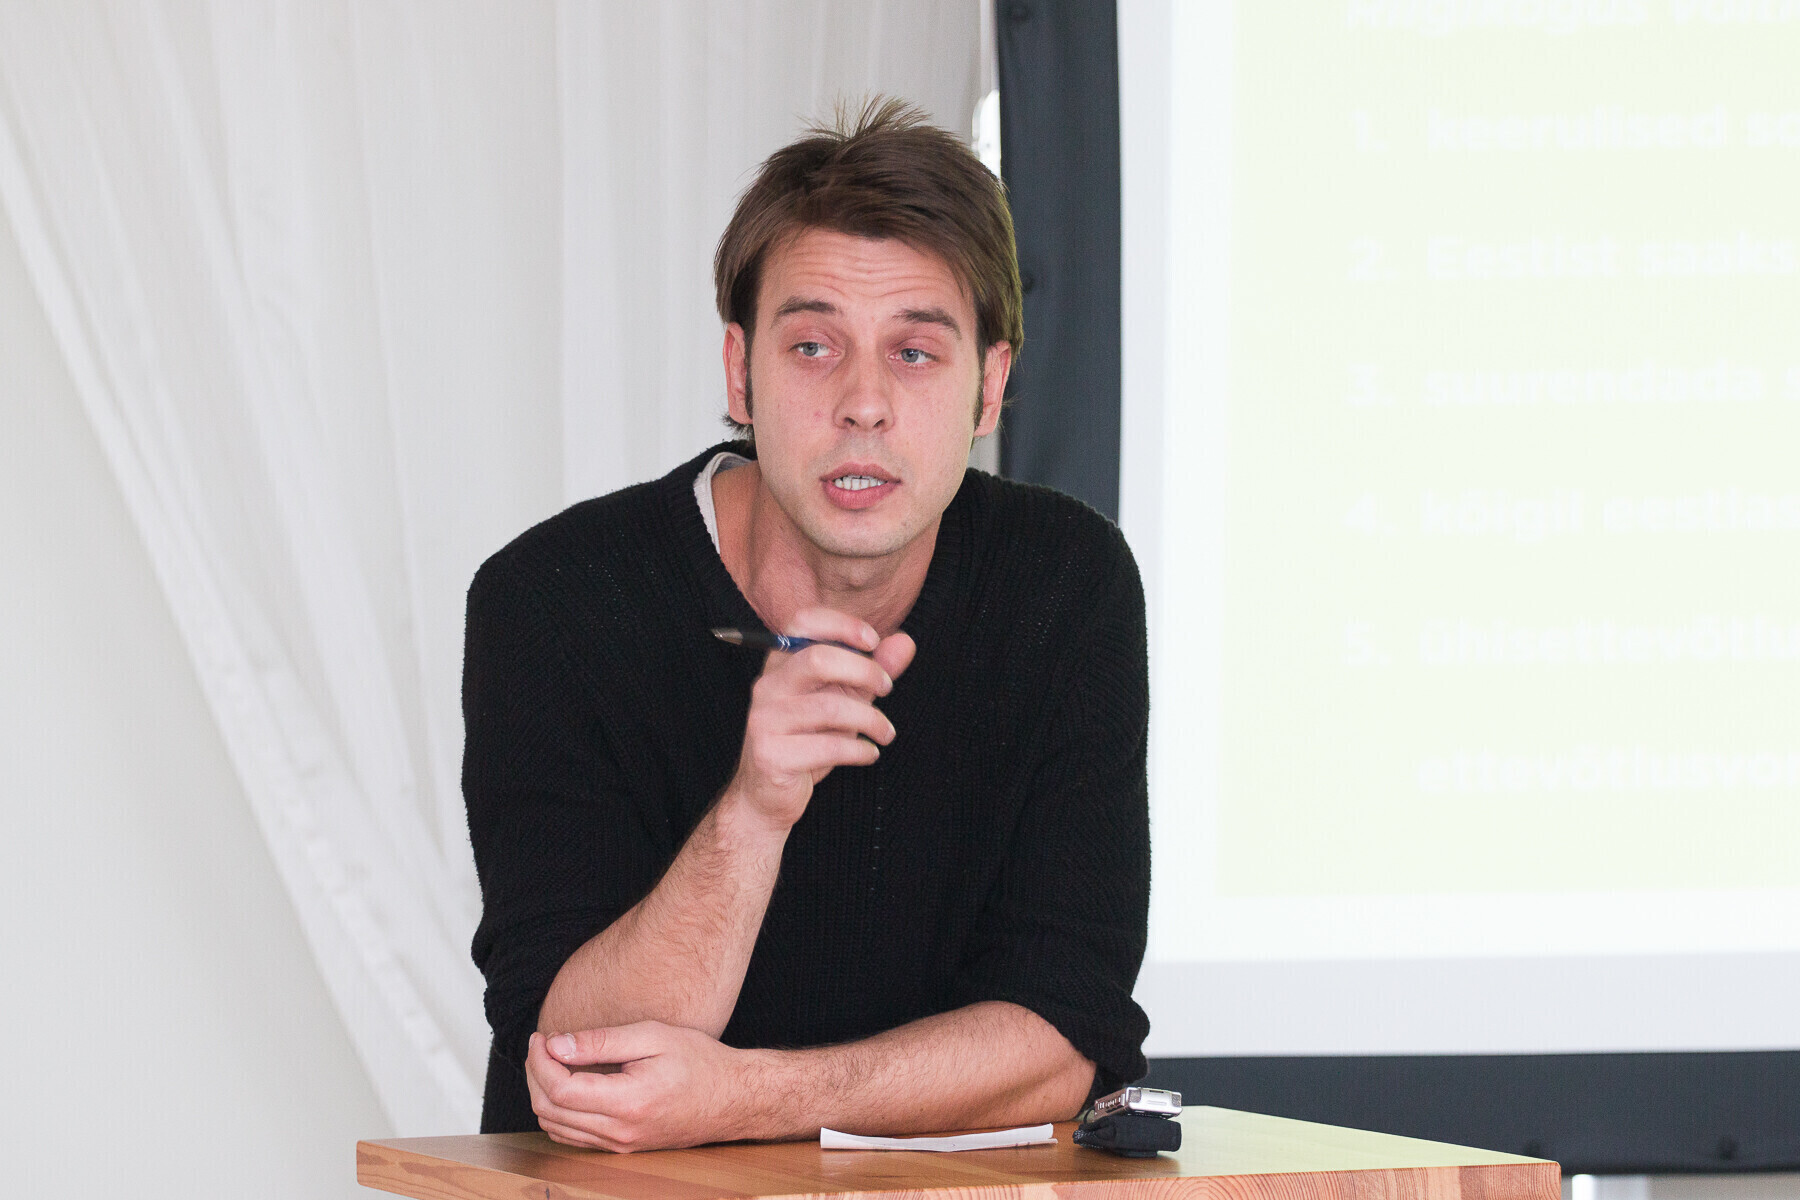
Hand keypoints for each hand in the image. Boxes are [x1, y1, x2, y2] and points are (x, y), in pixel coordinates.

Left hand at [525, 1022, 757, 1151]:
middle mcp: (620, 1132)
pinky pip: (574, 1137)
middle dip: (536, 1073)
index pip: (560, 1090)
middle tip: (543, 1043)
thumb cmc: (699, 1061)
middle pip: (551, 1111)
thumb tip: (556, 1044)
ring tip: (551, 1059)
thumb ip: (601, 1041)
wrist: (733, 1097)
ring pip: (556, 1128)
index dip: (541, 1061)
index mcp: (628, 1102)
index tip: (542, 1036)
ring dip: (543, 1093)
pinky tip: (566, 1083)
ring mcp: (621, 1145)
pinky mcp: (623, 1148)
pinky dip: (558, 1112)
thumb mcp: (653, 1036)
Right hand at [725, 607, 914, 831]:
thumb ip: (871, 671)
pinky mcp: (771, 755)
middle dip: (864, 671)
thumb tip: (906, 642)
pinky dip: (859, 750)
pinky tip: (869, 753)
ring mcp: (765, 720)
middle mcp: (768, 686)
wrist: (766, 797)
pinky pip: (828, 747)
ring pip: (830, 707)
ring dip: (871, 719)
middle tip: (888, 688)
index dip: (841, 624)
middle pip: (818, 658)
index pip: (803, 622)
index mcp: (781, 665)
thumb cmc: (807, 741)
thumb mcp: (844, 700)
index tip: (874, 641)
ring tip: (886, 733)